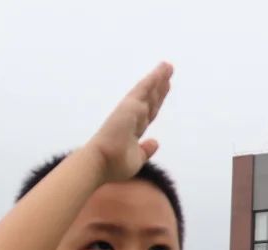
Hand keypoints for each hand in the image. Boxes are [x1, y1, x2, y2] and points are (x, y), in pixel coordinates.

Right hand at [85, 62, 172, 182]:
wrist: (100, 162)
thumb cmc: (113, 165)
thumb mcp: (136, 159)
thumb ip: (145, 150)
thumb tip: (155, 142)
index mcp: (132, 132)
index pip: (148, 114)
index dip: (156, 103)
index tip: (163, 91)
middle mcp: (131, 119)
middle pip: (150, 100)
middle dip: (159, 88)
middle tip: (167, 72)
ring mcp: (130, 111)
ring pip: (149, 91)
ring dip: (159, 78)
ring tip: (168, 66)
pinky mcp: (129, 105)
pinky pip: (144, 88)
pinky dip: (153, 78)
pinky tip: (162, 70)